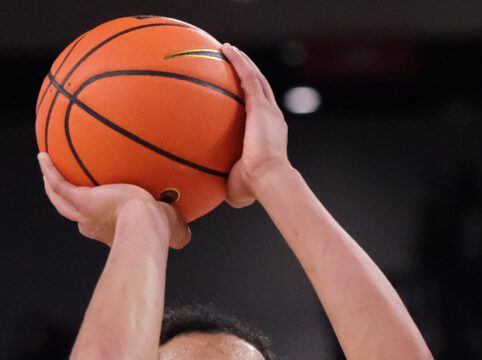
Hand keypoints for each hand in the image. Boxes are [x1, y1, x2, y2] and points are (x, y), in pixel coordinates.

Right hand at [38, 153, 191, 249]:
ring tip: (47, 169)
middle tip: (65, 191)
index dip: (94, 219)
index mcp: (111, 230)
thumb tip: (187, 237)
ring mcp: (84, 212)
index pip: (98, 225)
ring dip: (52, 184)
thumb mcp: (172, 229)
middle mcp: (93, 224)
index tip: (97, 210)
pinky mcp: (80, 199)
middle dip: (69, 205)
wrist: (144, 226)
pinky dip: (49, 170)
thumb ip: (178, 232)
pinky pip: (58, 183)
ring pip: (60, 199)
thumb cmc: (159, 230)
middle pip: (74, 214)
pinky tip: (43, 156)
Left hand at [221, 43, 291, 207]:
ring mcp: (267, 110)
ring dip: (243, 62)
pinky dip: (239, 62)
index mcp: (269, 134)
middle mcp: (272, 118)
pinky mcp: (260, 106)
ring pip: (255, 78)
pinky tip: (226, 49)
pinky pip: (248, 77)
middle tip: (234, 63)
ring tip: (228, 49)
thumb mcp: (236, 184)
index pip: (260, 111)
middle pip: (260, 88)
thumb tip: (209, 188)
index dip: (252, 100)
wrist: (268, 180)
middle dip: (248, 74)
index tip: (238, 92)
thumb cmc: (254, 188)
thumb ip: (226, 180)